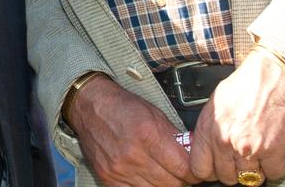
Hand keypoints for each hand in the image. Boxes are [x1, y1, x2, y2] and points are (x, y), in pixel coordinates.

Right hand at [64, 74, 196, 186]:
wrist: (89, 106)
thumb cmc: (121, 106)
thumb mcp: (154, 114)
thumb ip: (174, 137)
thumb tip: (194, 155)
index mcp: (148, 135)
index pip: (183, 168)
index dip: (193, 171)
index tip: (194, 170)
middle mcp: (133, 155)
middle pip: (171, 183)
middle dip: (180, 178)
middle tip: (178, 170)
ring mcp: (119, 169)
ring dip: (162, 183)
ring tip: (161, 171)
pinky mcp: (108, 178)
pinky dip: (144, 186)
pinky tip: (145, 175)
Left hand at [189, 50, 284, 183]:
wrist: (274, 74)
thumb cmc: (246, 84)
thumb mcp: (215, 105)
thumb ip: (209, 130)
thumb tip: (207, 148)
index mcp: (207, 130)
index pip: (200, 169)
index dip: (211, 170)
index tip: (218, 166)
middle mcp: (225, 142)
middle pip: (227, 177)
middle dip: (236, 170)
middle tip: (244, 157)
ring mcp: (248, 149)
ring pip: (250, 179)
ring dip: (257, 169)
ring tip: (260, 151)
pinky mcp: (272, 151)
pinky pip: (274, 174)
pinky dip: (277, 166)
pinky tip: (275, 150)